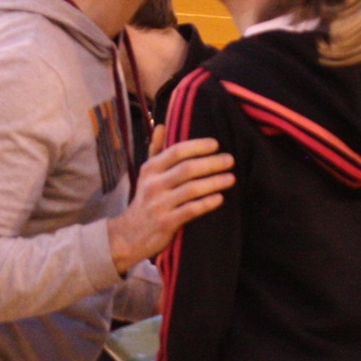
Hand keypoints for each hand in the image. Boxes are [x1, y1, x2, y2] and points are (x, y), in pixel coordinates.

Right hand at [106, 127, 234, 272]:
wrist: (129, 235)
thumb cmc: (145, 200)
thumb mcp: (146, 174)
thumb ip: (155, 150)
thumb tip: (161, 125)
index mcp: (150, 170)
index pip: (176, 152)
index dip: (197, 146)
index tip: (215, 144)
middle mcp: (153, 185)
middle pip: (187, 169)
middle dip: (211, 163)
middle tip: (229, 160)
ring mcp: (159, 204)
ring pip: (191, 189)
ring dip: (214, 182)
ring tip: (231, 178)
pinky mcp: (166, 223)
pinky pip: (191, 210)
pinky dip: (207, 203)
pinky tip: (220, 198)